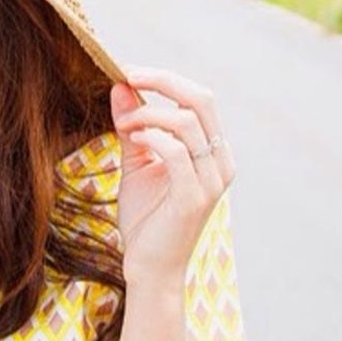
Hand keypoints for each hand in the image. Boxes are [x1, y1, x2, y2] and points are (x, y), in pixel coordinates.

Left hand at [110, 66, 235, 287]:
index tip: (129, 71)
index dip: (165, 79)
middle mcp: (220, 162)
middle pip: (202, 99)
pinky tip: (132, 140)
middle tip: (127, 75)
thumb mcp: (137, 164)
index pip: (199, 99)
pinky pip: (176, 152)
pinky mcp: (195, 198)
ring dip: (147, 114)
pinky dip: (151, 138)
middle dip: (162, 81)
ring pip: (188, 122)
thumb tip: (121, 87)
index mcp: (213, 151)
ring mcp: (212, 180)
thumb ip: (132, 127)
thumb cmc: (146, 219)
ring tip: (122, 125)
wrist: (149, 269)